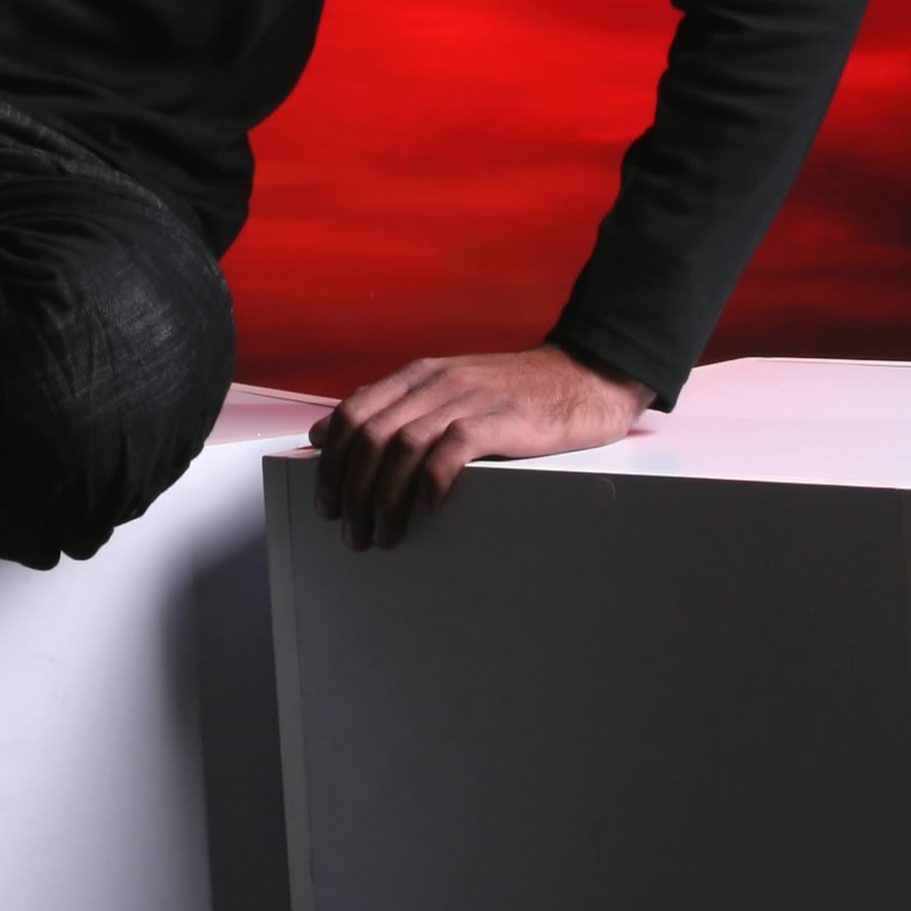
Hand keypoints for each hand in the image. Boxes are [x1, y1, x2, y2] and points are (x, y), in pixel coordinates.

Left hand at [307, 341, 653, 550]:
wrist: (586, 374)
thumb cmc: (514, 392)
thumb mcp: (446, 389)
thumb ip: (389, 407)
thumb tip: (324, 434)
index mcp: (417, 376)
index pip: (351, 414)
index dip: (331, 464)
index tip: (326, 505)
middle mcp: (436, 382)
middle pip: (369, 436)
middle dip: (351, 491)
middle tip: (351, 532)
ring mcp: (469, 398)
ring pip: (401, 446)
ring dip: (384, 498)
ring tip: (383, 535)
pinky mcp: (502, 418)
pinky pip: (452, 448)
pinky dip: (432, 480)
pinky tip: (428, 508)